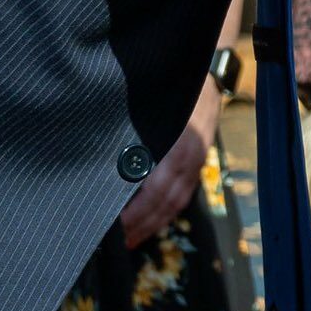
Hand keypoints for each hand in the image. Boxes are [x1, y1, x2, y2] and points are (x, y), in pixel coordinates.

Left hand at [119, 80, 217, 249]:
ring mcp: (198, 161)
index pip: (156, 191)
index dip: (136, 212)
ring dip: (154, 222)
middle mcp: (190, 158)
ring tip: (132, 238)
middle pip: (166, 202)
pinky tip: (152, 219)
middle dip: (142, 224)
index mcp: (178, 147)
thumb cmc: (173, 85)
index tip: (114, 225)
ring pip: (177, 202)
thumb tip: (101, 154)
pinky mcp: (200, 161)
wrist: (209, 70)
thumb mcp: (152, 107)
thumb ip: (132, 132)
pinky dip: (168, 211)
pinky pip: (184, 194)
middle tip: (118, 240)